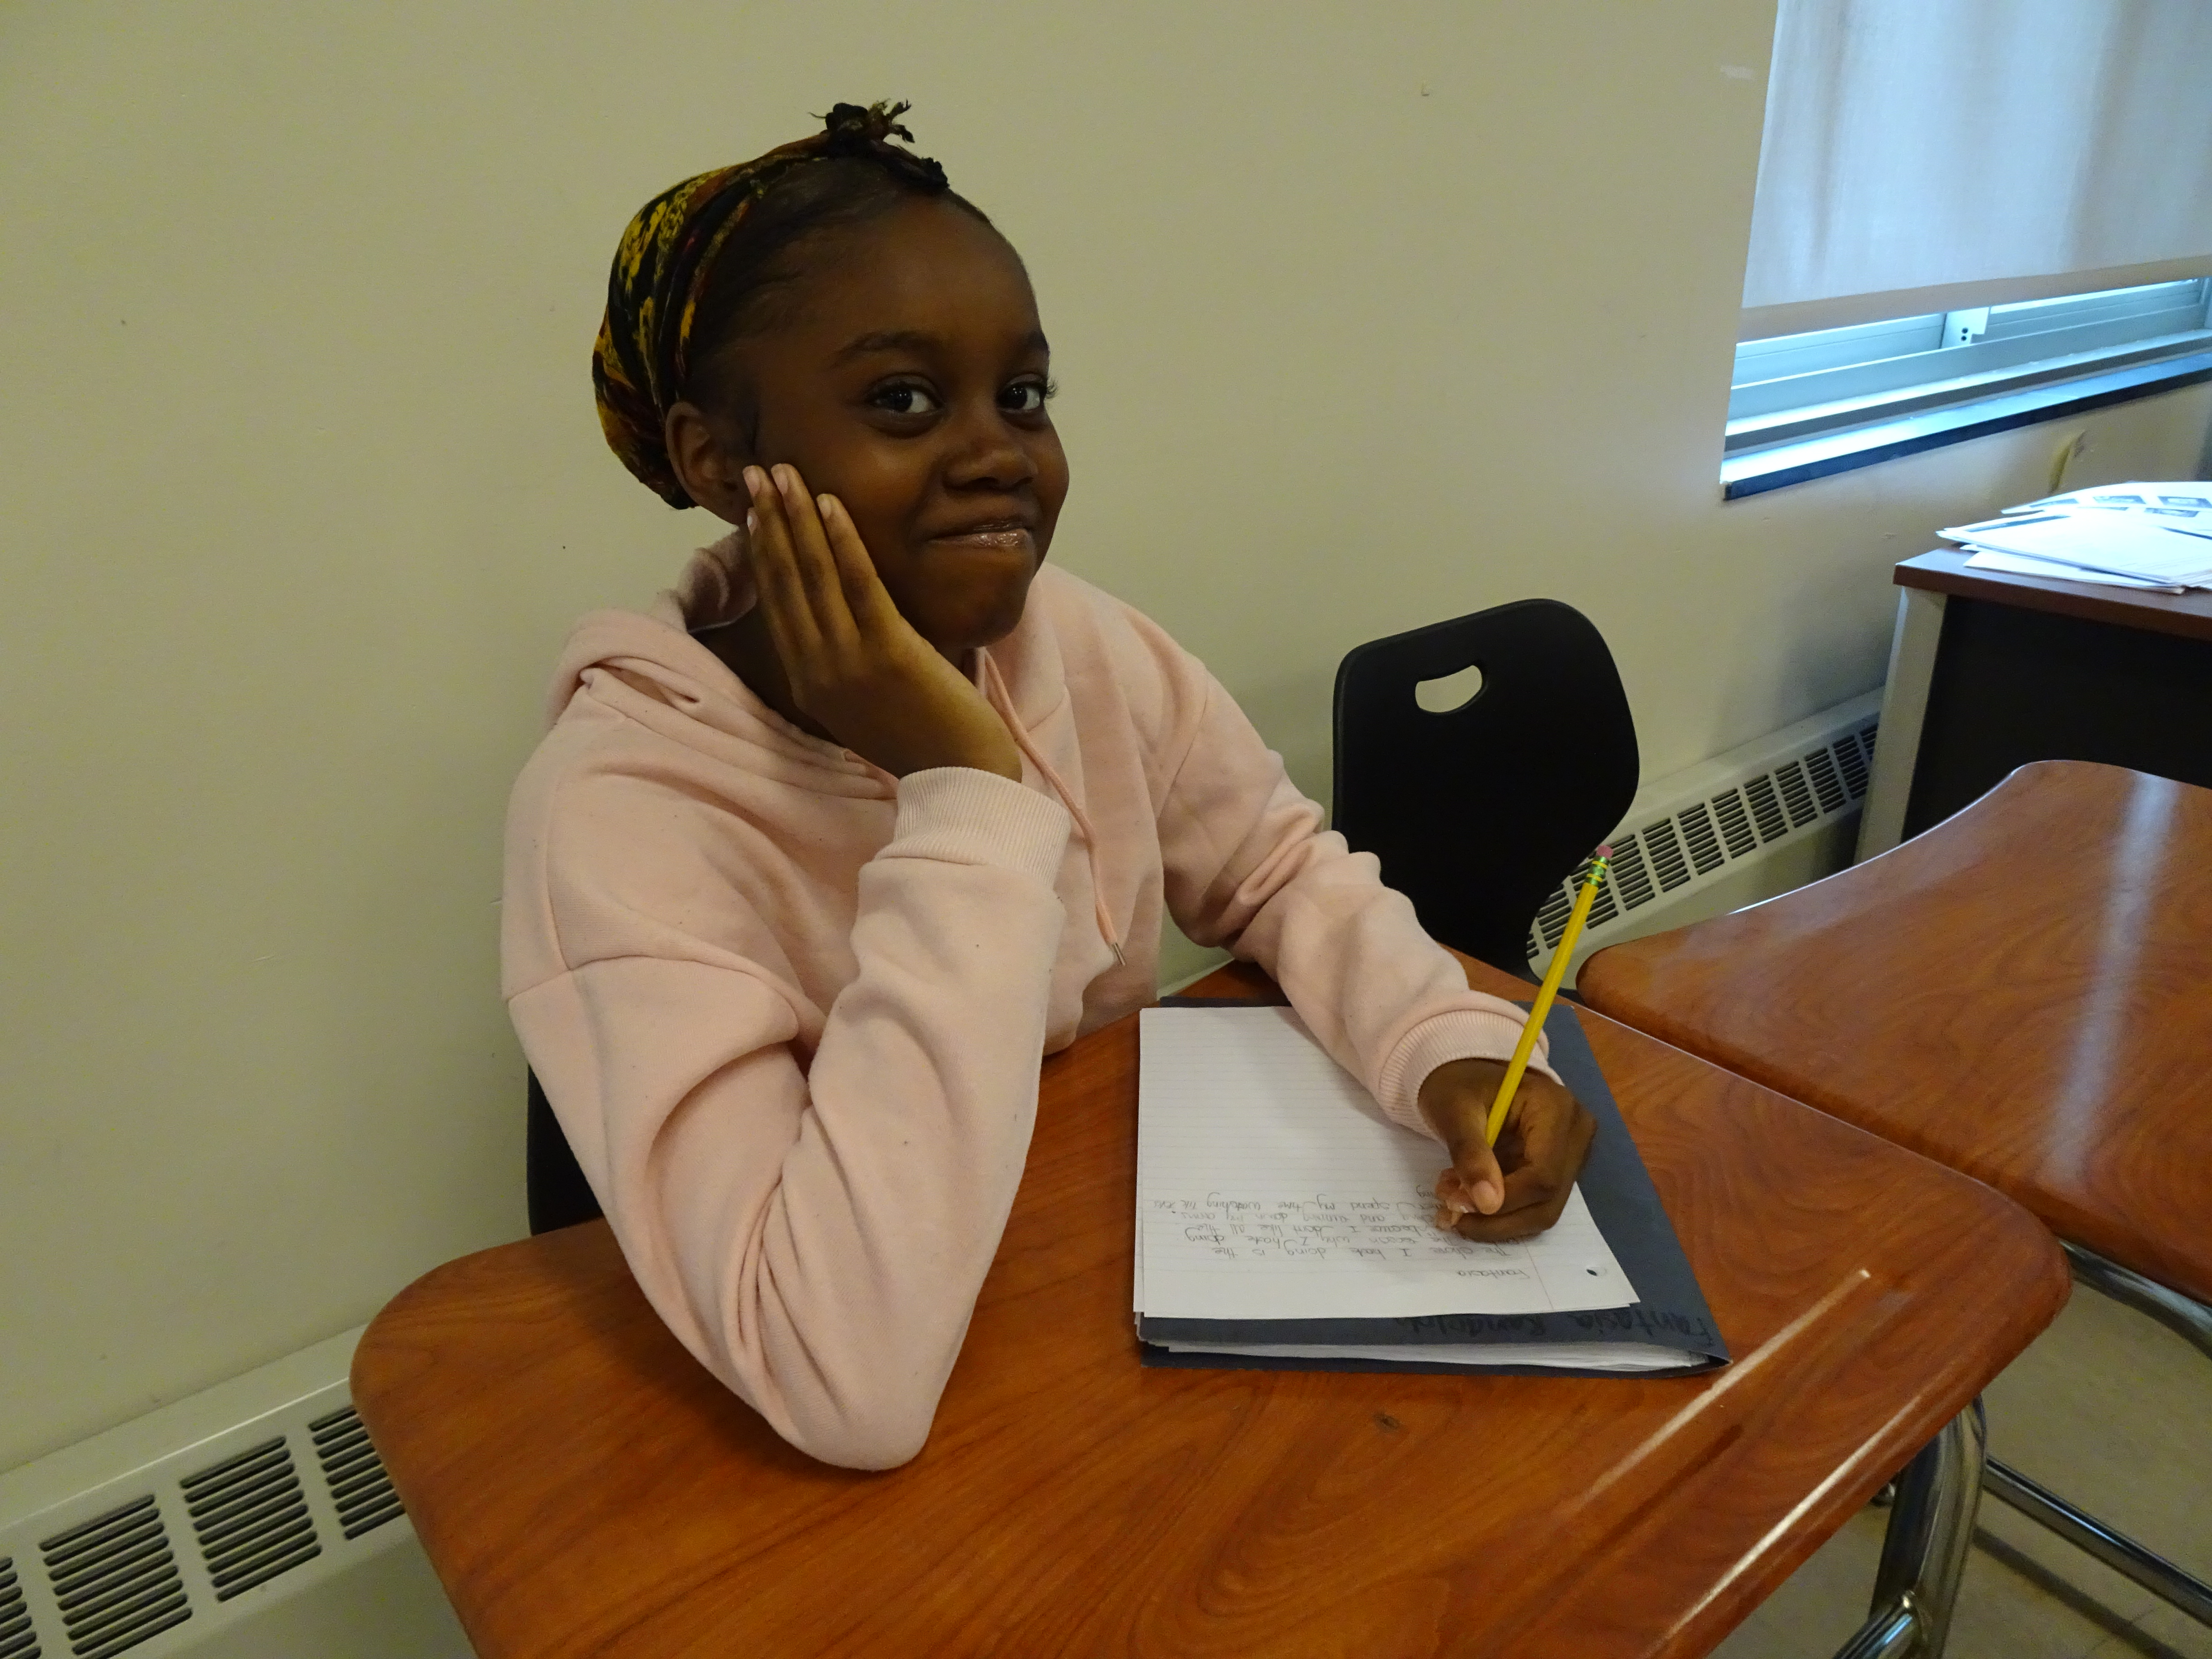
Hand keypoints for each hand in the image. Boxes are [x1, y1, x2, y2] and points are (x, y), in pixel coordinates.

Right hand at [744, 464, 1022, 780]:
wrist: (963, 778)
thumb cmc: (925, 738)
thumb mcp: (867, 702)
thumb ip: (844, 662)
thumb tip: (839, 612)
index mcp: (809, 683)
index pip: (778, 605)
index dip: (764, 552)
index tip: (756, 510)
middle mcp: (817, 672)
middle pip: (785, 583)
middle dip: (770, 522)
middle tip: (759, 472)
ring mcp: (848, 663)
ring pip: (813, 577)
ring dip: (797, 518)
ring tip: (785, 473)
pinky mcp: (888, 653)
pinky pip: (859, 585)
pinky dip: (843, 541)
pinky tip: (831, 504)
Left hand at [1417, 1058, 1595, 1242]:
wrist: (1465, 1075)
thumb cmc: (1459, 1083)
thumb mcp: (1454, 1111)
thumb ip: (1470, 1154)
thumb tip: (1487, 1205)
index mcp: (1556, 1109)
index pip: (1544, 1176)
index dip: (1504, 1202)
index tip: (1457, 1207)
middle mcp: (1575, 1134)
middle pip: (1547, 1200)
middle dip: (1496, 1218)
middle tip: (1448, 1210)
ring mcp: (1570, 1154)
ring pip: (1542, 1210)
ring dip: (1495, 1218)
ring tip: (1452, 1197)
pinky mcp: (1557, 1169)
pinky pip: (1534, 1204)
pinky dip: (1499, 1211)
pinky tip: (1466, 1194)